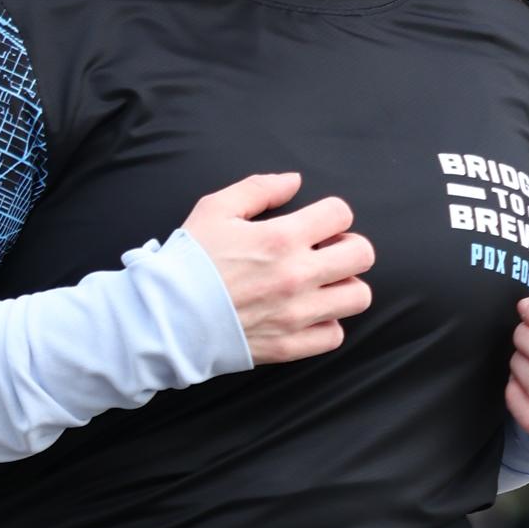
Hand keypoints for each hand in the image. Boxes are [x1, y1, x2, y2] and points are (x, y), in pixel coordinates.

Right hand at [184, 170, 373, 365]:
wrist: (166, 317)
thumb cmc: (188, 262)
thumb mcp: (215, 209)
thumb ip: (259, 188)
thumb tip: (294, 182)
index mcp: (281, 238)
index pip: (340, 213)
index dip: (332, 214)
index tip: (317, 223)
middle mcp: (297, 276)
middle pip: (362, 254)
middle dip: (348, 247)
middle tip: (327, 252)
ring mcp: (297, 314)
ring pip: (358, 297)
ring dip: (344, 286)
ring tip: (322, 285)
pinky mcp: (289, 346)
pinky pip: (334, 335)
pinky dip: (327, 324)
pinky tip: (308, 314)